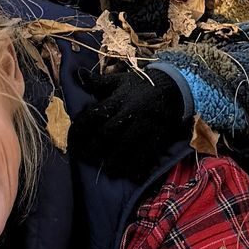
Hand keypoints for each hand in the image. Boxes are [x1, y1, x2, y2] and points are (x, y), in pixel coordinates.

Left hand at [67, 62, 185, 176]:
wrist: (174, 88)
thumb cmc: (142, 86)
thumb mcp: (120, 81)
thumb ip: (97, 83)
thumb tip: (77, 75)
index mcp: (118, 99)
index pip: (94, 115)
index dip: (81, 128)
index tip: (73, 140)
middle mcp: (130, 112)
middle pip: (107, 133)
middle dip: (93, 148)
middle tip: (84, 159)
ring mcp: (144, 125)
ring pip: (125, 146)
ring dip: (113, 161)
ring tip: (106, 171)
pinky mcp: (157, 135)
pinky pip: (146, 153)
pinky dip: (137, 166)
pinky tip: (129, 174)